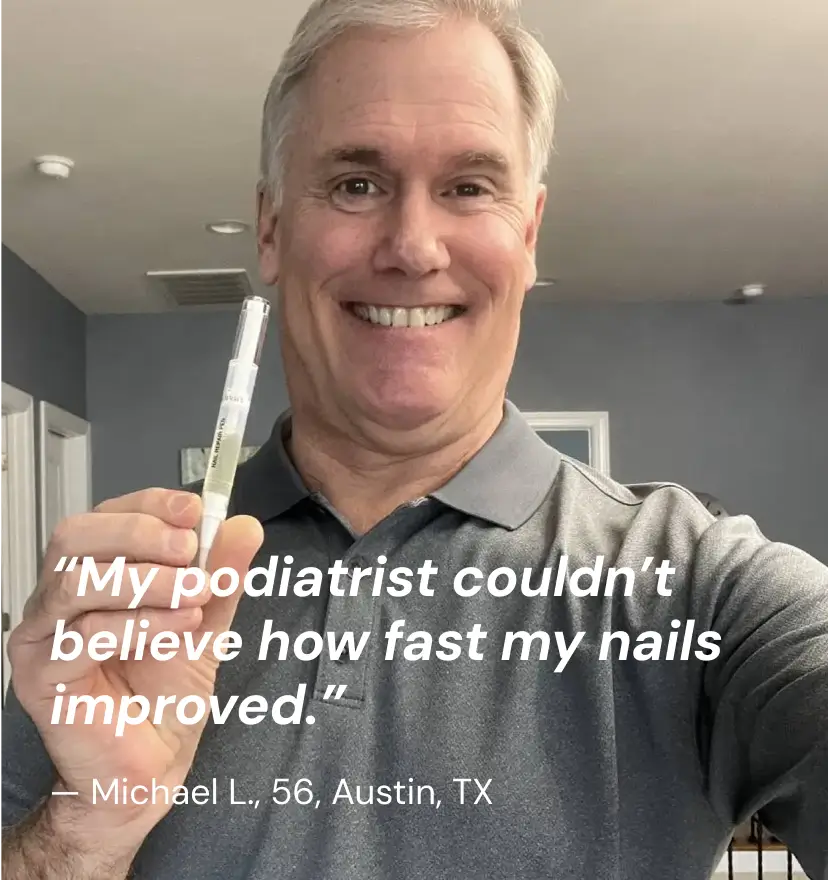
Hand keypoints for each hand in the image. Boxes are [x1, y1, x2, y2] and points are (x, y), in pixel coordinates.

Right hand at [8, 488, 262, 859]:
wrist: (152, 764)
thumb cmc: (167, 694)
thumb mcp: (207, 621)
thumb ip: (222, 574)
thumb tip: (243, 527)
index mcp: (95, 573)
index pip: (107, 516)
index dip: (150, 504)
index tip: (195, 509)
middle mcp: (60, 598)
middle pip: (76, 537)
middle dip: (140, 533)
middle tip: (190, 549)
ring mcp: (43, 636)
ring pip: (78, 582)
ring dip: (147, 581)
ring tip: (196, 593)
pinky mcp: (42, 677)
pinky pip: (83, 636)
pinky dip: (140, 623)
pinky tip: (179, 626)